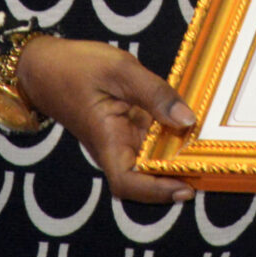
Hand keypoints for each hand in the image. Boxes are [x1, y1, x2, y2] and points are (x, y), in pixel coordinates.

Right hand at [13, 37, 197, 205]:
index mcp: (105, 140)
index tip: (185, 188)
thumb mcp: (119, 70)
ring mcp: (119, 139)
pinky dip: (170, 135)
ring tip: (206, 145)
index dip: (156, 192)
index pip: (127, 181)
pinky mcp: (125, 127)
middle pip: (146, 176)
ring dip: (177, 155)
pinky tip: (189, 122)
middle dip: (178, 174)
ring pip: (151, 158)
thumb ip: (155, 93)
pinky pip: (150, 138)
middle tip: (211, 164)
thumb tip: (187, 120)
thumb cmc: (74, 66)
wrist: (44, 65)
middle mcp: (114, 147)